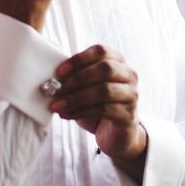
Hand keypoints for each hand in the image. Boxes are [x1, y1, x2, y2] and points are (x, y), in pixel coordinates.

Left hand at [51, 44, 147, 161]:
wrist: (115, 134)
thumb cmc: (98, 105)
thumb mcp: (87, 87)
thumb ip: (75, 78)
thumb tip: (52, 80)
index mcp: (118, 61)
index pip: (101, 51)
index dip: (79, 59)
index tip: (59, 72)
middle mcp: (129, 75)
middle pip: (105, 68)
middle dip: (77, 79)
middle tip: (57, 90)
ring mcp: (132, 94)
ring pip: (104, 90)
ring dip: (76, 98)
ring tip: (58, 106)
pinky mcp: (128, 114)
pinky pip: (104, 110)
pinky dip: (82, 112)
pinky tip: (68, 115)